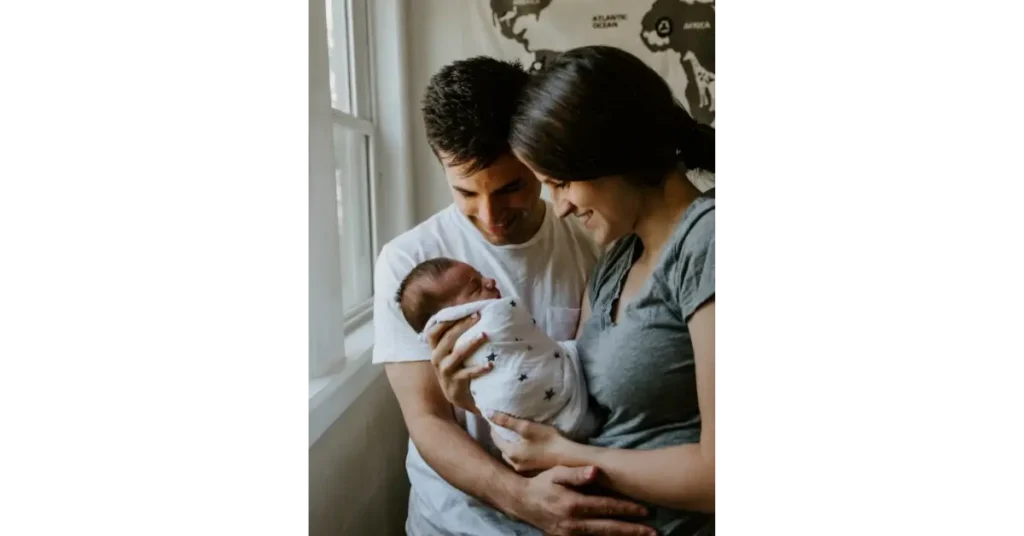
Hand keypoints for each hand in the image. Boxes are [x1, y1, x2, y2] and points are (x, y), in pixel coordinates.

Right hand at [427, 313, 492, 413]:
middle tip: (478, 316)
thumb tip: (473, 313)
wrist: (455, 394)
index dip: (446, 320)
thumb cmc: (456, 366)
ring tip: (484, 335)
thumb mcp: (450, 351)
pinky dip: (479, 369)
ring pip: (458, 353)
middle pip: (448, 338)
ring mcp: (445, 370)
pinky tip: (490, 365)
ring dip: (472, 343)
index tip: (463, 311)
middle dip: (463, 325)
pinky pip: (467, 373)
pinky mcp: (455, 382)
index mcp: (435, 348)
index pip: (434, 331)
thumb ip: (455, 336)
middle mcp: (437, 357)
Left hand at [490, 411, 574, 472]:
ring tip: (512, 436)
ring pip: (510, 456)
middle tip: (503, 427)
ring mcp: (522, 470)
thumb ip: (507, 421)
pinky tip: (524, 447)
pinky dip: (517, 453)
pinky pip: (519, 460)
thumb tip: (488, 413)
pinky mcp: (531, 471)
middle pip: (502, 448)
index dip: (494, 428)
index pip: (495, 439)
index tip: (494, 419)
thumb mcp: (527, 427)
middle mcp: (513, 464)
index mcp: (510, 453)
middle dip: (501, 438)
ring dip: (509, 446)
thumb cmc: (549, 440)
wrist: (569, 458)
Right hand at [509, 465, 655, 535]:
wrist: (522, 502)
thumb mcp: (556, 473)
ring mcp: (571, 534)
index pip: (606, 507)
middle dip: (633, 531)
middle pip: (609, 528)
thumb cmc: (542, 484)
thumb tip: (596, 470)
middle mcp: (574, 524)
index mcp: (573, 505)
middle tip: (654, 533)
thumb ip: (576, 473)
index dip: (627, 509)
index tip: (646, 510)